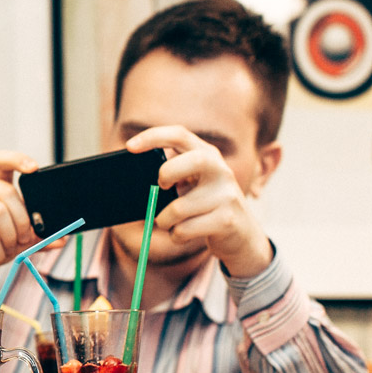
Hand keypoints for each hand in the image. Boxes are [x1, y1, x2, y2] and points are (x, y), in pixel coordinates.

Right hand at [0, 151, 38, 283]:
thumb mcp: (16, 239)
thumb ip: (36, 236)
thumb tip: (60, 239)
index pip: (2, 161)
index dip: (17, 160)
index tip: (34, 168)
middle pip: (8, 193)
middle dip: (22, 221)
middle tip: (22, 239)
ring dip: (9, 238)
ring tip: (4, 248)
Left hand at [126, 126, 272, 276]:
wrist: (242, 237)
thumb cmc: (205, 207)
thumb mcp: (192, 185)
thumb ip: (171, 176)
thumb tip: (135, 181)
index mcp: (207, 155)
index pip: (180, 135)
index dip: (154, 137)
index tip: (129, 146)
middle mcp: (220, 171)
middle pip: (193, 161)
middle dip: (168, 173)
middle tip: (161, 186)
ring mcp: (227, 196)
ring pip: (179, 208)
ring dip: (164, 219)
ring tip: (169, 222)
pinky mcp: (227, 220)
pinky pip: (185, 229)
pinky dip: (175, 235)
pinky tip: (184, 232)